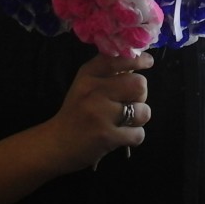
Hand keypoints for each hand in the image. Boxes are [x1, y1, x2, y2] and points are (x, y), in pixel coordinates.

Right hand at [44, 52, 152, 171]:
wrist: (56, 144)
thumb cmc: (77, 112)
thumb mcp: (85, 85)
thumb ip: (108, 73)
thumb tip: (139, 60)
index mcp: (88, 74)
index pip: (119, 59)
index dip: (139, 59)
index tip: (148, 62)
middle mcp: (94, 91)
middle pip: (139, 84)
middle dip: (141, 95)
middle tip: (130, 102)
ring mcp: (100, 114)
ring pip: (143, 111)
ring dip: (139, 118)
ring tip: (124, 121)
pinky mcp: (107, 137)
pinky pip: (139, 133)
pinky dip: (134, 136)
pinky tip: (121, 135)